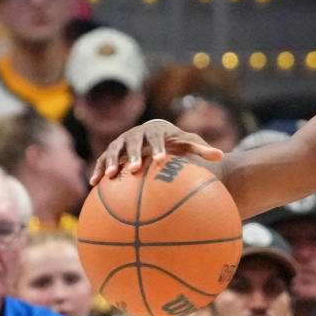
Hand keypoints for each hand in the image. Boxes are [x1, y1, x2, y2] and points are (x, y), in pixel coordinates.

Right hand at [90, 119, 225, 184]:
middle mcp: (135, 134)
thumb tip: (221, 155)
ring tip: (108, 177)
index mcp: (154, 130)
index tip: (162, 160)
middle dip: (131, 156)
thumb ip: (202, 149)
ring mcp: (121, 142)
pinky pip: (103, 161)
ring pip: (113, 151)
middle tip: (133, 170)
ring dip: (110, 163)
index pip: (156, 138)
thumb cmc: (175, 141)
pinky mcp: (112, 152)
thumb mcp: (188, 142)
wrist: (155, 133)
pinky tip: (93, 185)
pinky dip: (98, 170)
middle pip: (131, 143)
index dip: (157, 148)